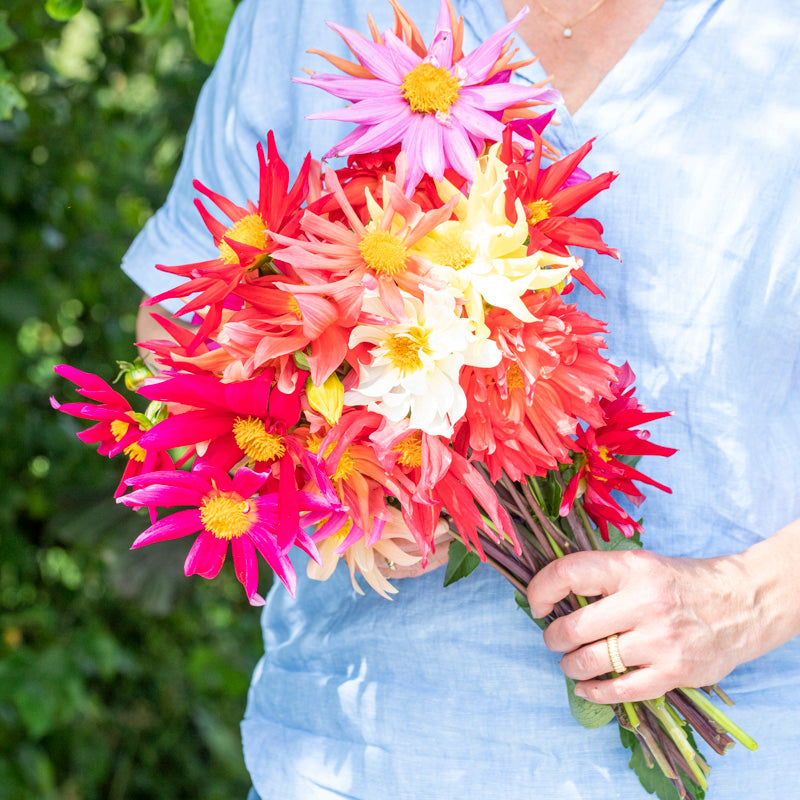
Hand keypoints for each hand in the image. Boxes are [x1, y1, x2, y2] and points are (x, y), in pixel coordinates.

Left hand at [526, 548, 764, 703]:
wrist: (740, 603)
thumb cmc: (678, 582)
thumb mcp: (640, 564)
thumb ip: (602, 577)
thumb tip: (551, 596)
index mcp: (631, 568)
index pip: (569, 573)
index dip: (540, 589)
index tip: (535, 604)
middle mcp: (643, 602)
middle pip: (574, 626)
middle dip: (553, 637)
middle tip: (553, 639)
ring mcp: (660, 639)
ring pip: (592, 660)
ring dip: (570, 665)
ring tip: (569, 662)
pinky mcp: (674, 671)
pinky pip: (621, 690)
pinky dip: (596, 691)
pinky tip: (586, 686)